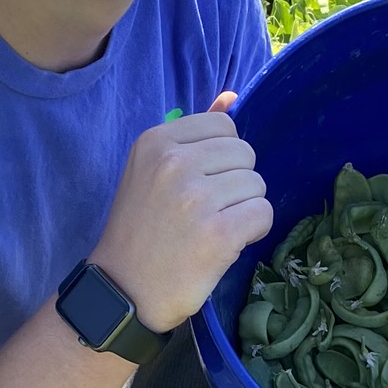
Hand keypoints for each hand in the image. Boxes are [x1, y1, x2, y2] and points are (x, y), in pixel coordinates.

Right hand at [92, 92, 272, 333]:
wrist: (124, 291)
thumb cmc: (142, 231)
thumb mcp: (153, 171)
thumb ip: (193, 133)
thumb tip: (233, 96)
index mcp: (156, 141)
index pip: (224, 126)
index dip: (224, 158)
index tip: (201, 183)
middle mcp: (174, 163)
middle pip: (245, 154)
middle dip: (237, 183)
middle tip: (209, 211)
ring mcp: (196, 198)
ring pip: (258, 185)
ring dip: (245, 208)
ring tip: (215, 228)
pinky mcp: (217, 233)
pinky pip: (263, 214)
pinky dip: (253, 231)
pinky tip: (227, 243)